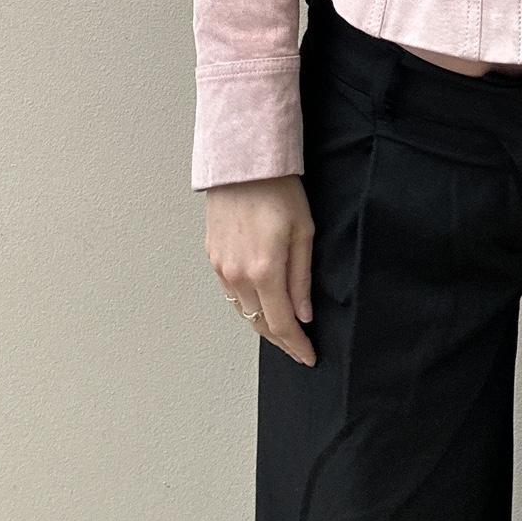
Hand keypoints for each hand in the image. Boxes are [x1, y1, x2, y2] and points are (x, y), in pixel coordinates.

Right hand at [204, 175, 316, 366]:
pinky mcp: (213, 257)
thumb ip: (302, 278)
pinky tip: (260, 303)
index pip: (281, 324)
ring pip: (243, 311)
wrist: (243, 163)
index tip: (308, 356)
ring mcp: (221, 268)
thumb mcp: (303, 232)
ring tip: (282, 330)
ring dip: (262, 323)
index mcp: (265, 271)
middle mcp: (238, 276)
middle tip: (299, 348)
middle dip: (281, 339)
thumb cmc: (279, 191)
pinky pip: (231, 293)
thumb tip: (304, 314)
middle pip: (259, 323)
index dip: (296, 345)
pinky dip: (247, 304)